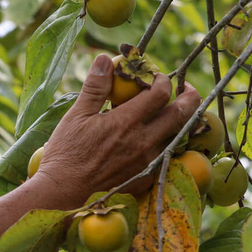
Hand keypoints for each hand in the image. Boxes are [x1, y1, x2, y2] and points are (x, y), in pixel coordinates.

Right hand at [29, 53, 200, 207]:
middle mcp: (143, 142)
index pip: (160, 93)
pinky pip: (165, 158)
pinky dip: (166, 145)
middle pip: (181, 115)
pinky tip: (155, 141)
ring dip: (178, 123)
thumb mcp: (76, 115)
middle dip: (189, 98)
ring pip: (177, 137)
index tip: (157, 78)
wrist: (62, 192)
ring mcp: (146, 163)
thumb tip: (104, 59)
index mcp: (126, 122)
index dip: (163, 80)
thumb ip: (95, 87)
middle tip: (186, 90)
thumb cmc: (66, 152)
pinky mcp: (144, 179)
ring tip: (172, 114)